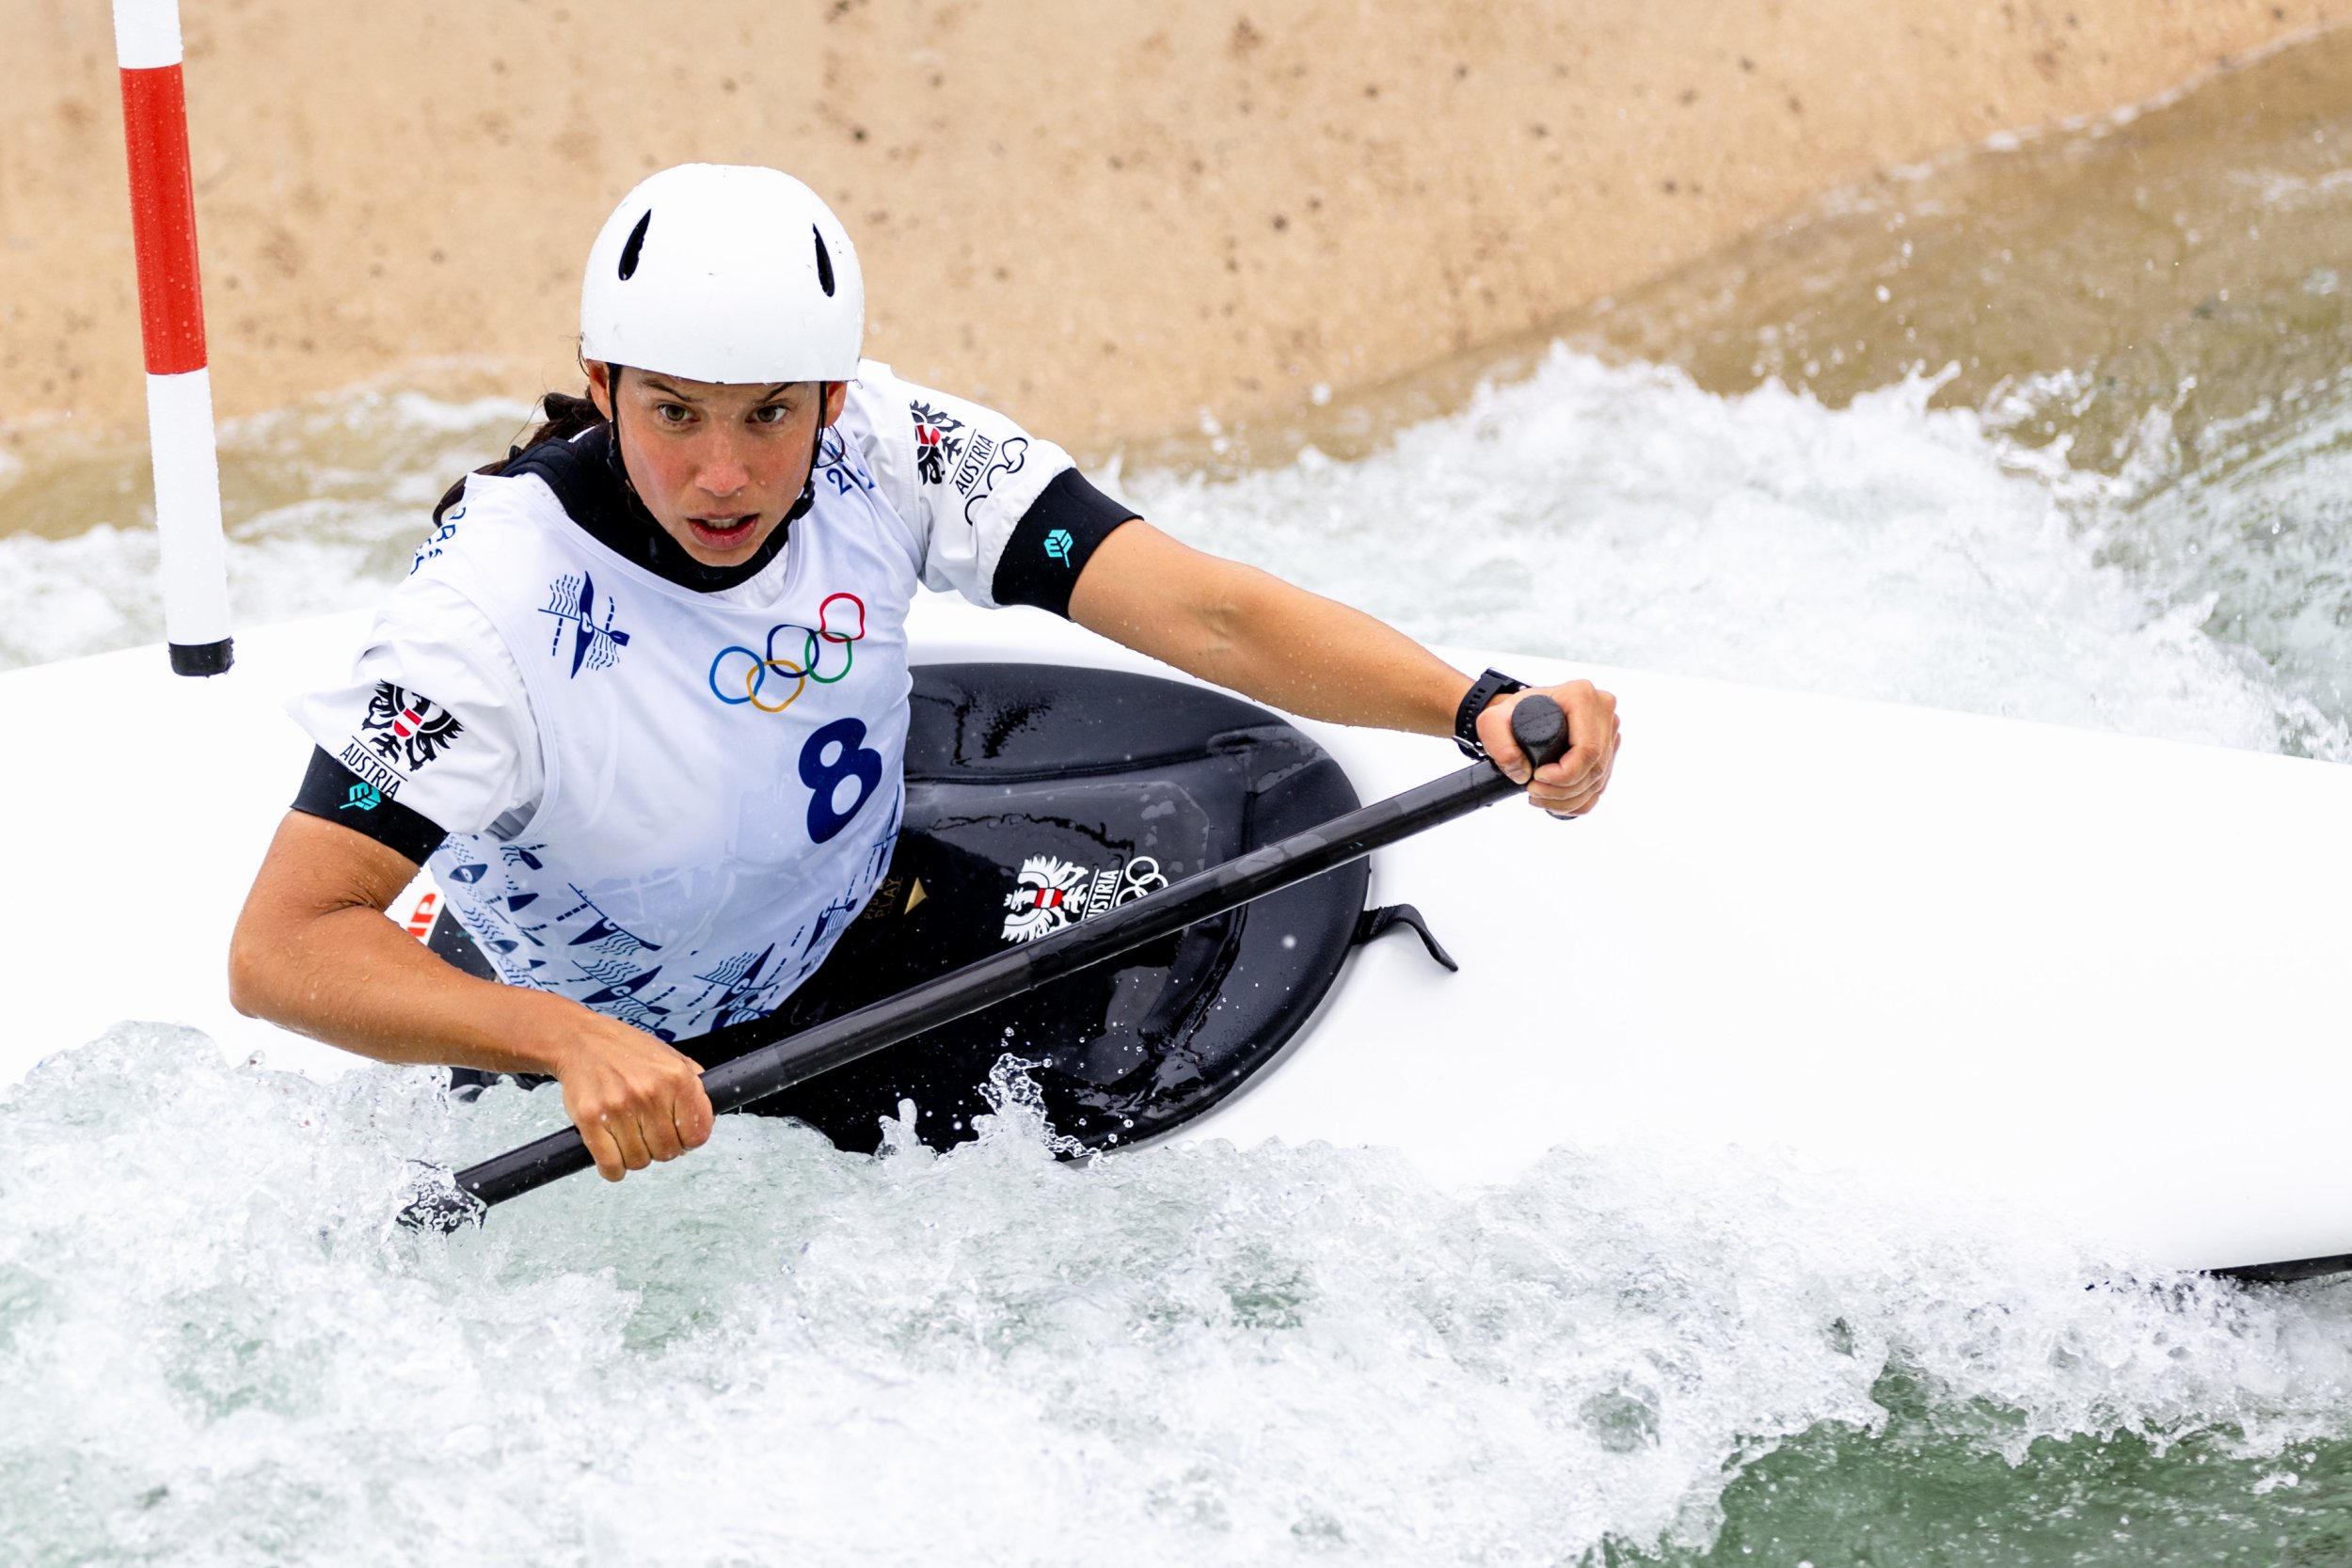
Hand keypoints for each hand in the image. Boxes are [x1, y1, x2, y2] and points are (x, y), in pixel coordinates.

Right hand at [532, 1002, 715, 1181]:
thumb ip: (694, 1085)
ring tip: (630, 1138)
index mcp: (677, 1078)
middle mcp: (651, 1093)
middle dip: (661, 1149)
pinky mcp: (590, 1120)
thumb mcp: (671, 1057)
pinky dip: (613, 1170)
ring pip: (639, 1161)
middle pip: (668, 1152)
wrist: (581, 1040)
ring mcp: (619, 1107)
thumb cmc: (628, 1050)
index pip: (697, 1134)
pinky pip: (610, 1165)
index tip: (679, 1136)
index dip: (689, 1140)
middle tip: (649, 1134)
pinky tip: (614, 1158)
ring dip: (635, 1157)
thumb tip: (705, 1122)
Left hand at [1476, 680, 1620, 816]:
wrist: (1520, 713)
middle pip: (1595, 768)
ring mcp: (1608, 731)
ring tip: (1539, 797)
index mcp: (1581, 696)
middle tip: (1533, 791)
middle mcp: (1601, 711)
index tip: (1536, 777)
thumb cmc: (1511, 714)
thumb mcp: (1492, 721)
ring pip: (1598, 780)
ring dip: (1568, 799)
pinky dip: (1579, 801)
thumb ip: (1498, 743)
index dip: (1564, 774)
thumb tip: (1522, 773)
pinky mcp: (1608, 749)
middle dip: (1563, 791)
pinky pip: (1600, 785)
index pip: (1587, 749)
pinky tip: (1557, 802)